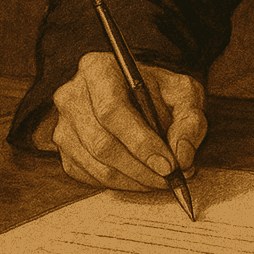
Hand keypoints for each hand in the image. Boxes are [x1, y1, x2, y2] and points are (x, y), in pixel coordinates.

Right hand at [49, 52, 206, 190]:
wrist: (138, 95)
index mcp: (97, 69)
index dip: (141, 142)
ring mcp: (63, 125)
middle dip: (141, 167)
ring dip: (134, 180)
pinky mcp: (64, 151)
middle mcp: (72, 95)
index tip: (168, 164)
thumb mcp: (184, 93)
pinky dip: (121, 183)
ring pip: (97, 165)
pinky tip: (142, 177)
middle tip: (171, 177)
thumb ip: (189, 120)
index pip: (112, 110)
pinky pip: (90, 176)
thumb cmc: (158, 91)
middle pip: (102, 142)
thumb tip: (183, 156)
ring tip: (162, 178)